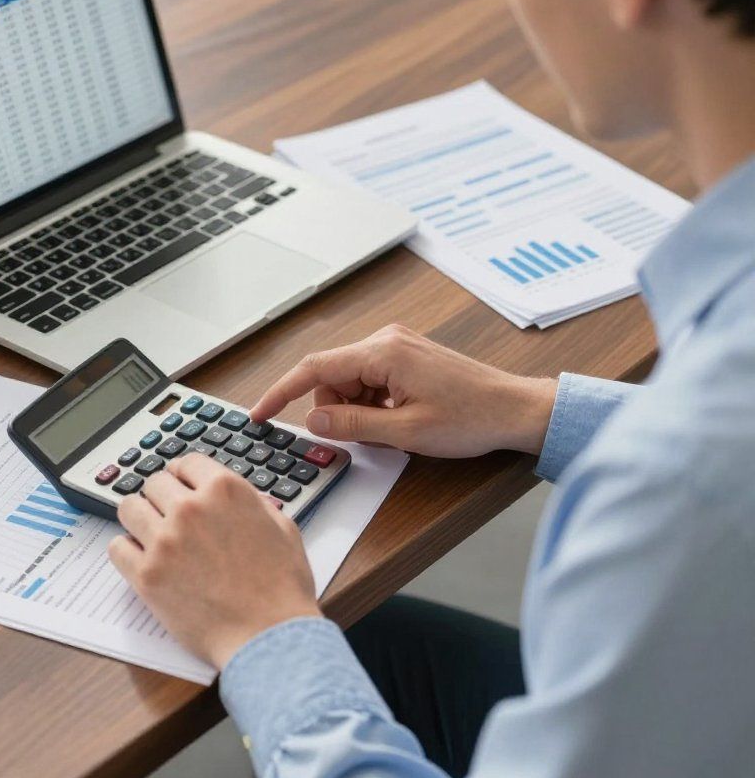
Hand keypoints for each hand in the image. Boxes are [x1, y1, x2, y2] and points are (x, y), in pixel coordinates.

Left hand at [108, 453, 320, 668]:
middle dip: (163, 498)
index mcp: (225, 490)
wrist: (269, 637)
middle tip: (169, 516)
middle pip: (155, 483)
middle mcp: (190, 508)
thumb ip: (255, 503)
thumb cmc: (281, 589)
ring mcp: (165, 541)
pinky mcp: (146, 575)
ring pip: (128, 508)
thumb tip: (242, 498)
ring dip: (139, 518)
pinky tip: (141, 559)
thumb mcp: (283, 528)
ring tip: (150, 533)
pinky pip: (116, 548)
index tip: (181, 486)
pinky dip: (126, 552)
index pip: (186, 463)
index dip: (185, 476)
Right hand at [250, 324, 557, 458]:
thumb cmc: (472, 418)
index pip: (314, 367)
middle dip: (336, 410)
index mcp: (383, 352)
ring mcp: (397, 345)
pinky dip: (372, 404)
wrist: (517, 409)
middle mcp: (386, 340)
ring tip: (392, 429)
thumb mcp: (406, 432)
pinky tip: (397, 419)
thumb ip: (354, 425)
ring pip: (349, 381)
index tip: (259, 412)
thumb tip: (314, 422)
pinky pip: (369, 380)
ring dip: (357, 409)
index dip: (282, 391)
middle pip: (331, 376)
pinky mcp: (406, 355)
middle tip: (364, 437)